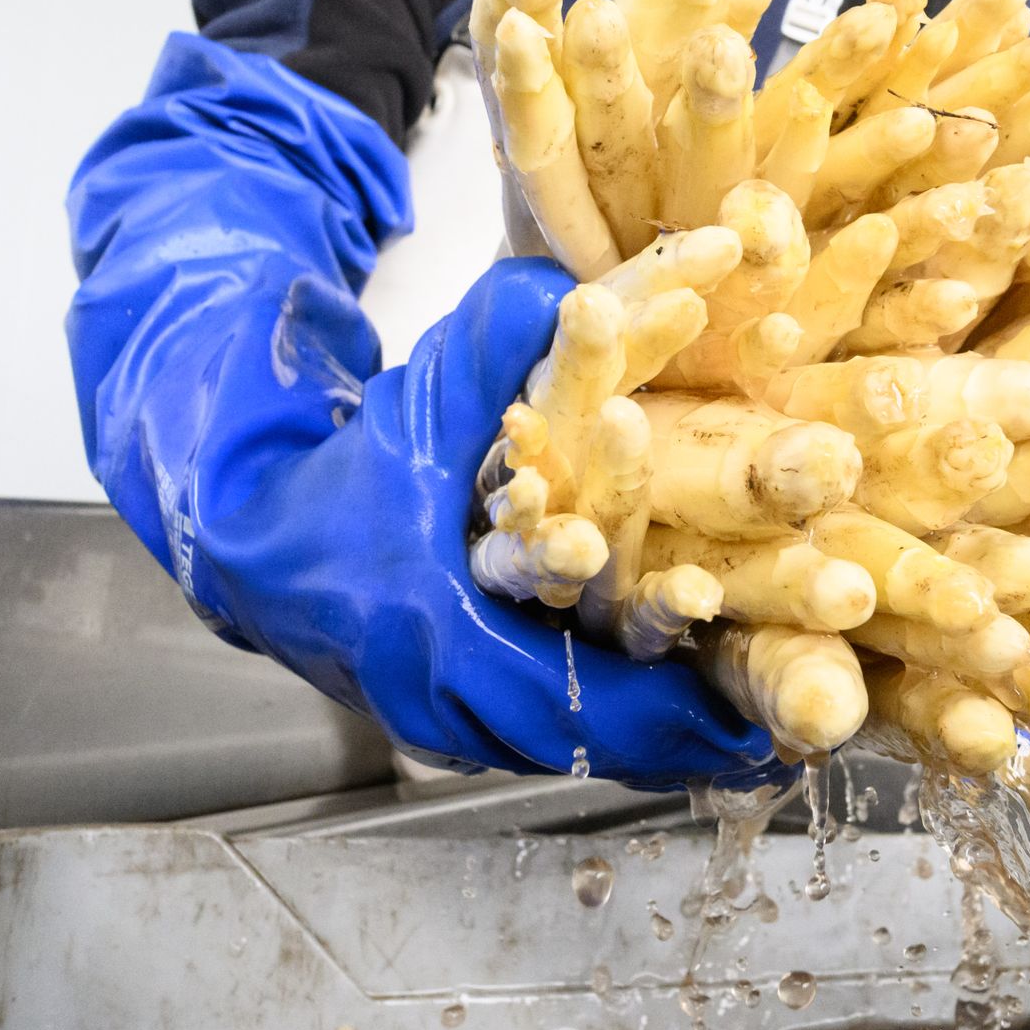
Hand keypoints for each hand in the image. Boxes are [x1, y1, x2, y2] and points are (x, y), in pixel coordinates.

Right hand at [68, 35, 771, 787]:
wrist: (248, 523)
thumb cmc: (349, 455)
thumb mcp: (432, 385)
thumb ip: (513, 332)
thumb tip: (623, 278)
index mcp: (431, 621)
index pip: (575, 691)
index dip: (671, 701)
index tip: (757, 702)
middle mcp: (435, 694)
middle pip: (589, 742)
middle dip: (684, 733)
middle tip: (781, 725)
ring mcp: (437, 720)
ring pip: (570, 750)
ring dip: (654, 739)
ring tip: (752, 729)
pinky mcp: (444, 722)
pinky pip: (544, 740)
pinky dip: (609, 730)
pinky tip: (679, 714)